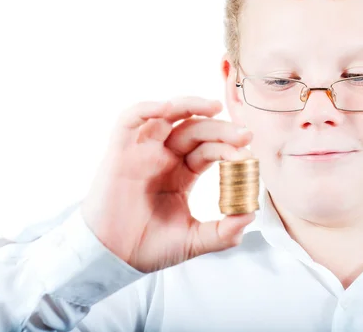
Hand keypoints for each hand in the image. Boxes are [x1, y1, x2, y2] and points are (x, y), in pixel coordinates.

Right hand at [81, 97, 254, 272]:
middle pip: (196, 131)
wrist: (112, 258)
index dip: (229, 150)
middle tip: (243, 135)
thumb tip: (250, 215)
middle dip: (221, 130)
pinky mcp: (120, 150)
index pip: (210, 151)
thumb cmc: (148, 247)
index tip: (248, 156)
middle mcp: (165, 158)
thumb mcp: (194, 240)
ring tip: (214, 107)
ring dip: (190, 105)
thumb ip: (224, 233)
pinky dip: (147, 108)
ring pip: (167, 116)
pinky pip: (130, 119)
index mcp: (183, 174)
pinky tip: (168, 108)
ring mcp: (143, 151)